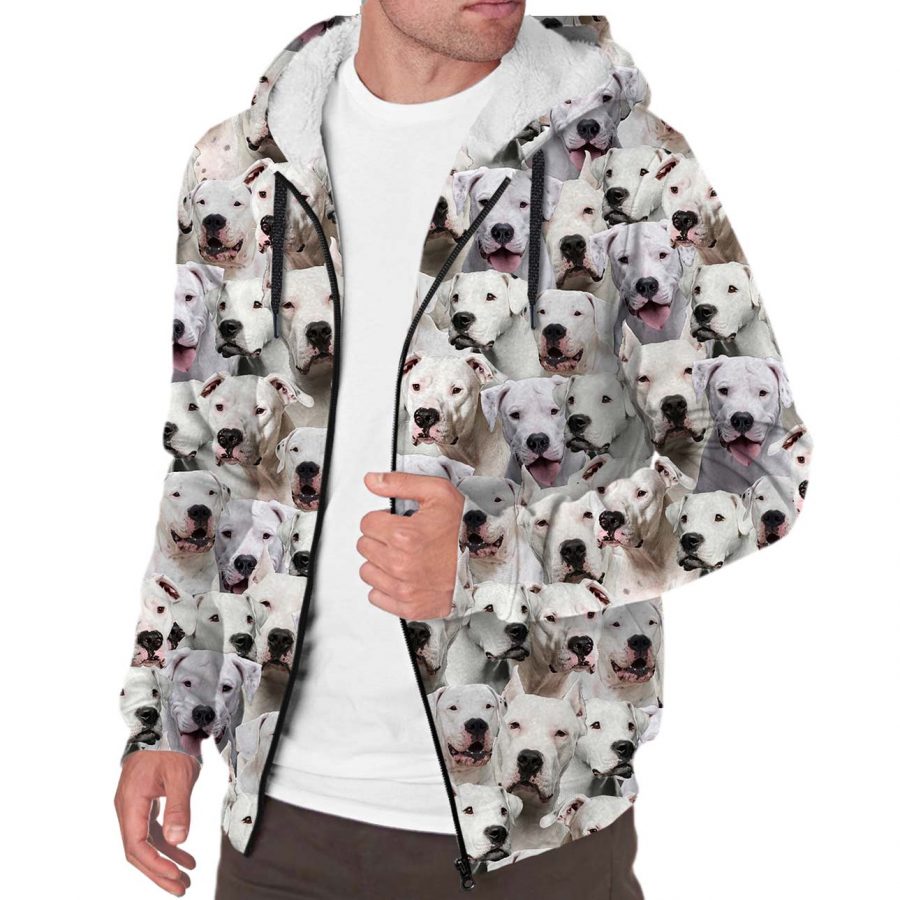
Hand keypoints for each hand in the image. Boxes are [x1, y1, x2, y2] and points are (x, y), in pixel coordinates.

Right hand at [115, 750, 199, 895]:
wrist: (164, 722)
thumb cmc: (171, 746)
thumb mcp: (180, 774)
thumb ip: (178, 807)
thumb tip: (178, 841)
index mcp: (131, 802)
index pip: (136, 845)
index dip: (155, 864)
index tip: (175, 876)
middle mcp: (127, 808)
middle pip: (138, 850)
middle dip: (158, 872)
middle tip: (181, 889)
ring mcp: (134, 806)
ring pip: (145, 843)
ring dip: (164, 861)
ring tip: (186, 878)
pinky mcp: (144, 803)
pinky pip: (152, 831)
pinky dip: (167, 844)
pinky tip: (184, 856)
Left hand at [359, 471, 463, 618]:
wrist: (489, 562)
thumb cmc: (466, 530)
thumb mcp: (438, 493)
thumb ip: (400, 483)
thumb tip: (371, 480)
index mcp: (404, 535)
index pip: (367, 523)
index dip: (382, 518)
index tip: (396, 522)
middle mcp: (400, 564)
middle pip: (365, 546)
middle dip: (380, 539)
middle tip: (403, 538)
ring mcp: (404, 588)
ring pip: (367, 571)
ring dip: (380, 563)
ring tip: (402, 557)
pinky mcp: (409, 607)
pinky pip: (376, 597)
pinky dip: (385, 587)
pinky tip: (402, 576)